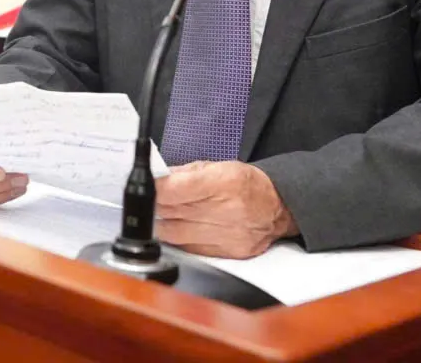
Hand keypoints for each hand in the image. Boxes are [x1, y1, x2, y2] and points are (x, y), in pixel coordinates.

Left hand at [154, 161, 298, 258]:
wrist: (278, 207)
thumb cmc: (246, 184)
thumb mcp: (217, 166)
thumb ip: (183, 173)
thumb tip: (156, 179)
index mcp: (225, 183)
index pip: (177, 189)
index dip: (154, 190)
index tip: (142, 188)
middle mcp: (229, 211)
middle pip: (174, 213)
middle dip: (153, 207)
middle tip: (143, 203)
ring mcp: (230, 235)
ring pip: (177, 234)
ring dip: (161, 225)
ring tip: (156, 215)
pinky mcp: (229, 253)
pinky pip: (190, 249)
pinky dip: (177, 240)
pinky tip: (173, 230)